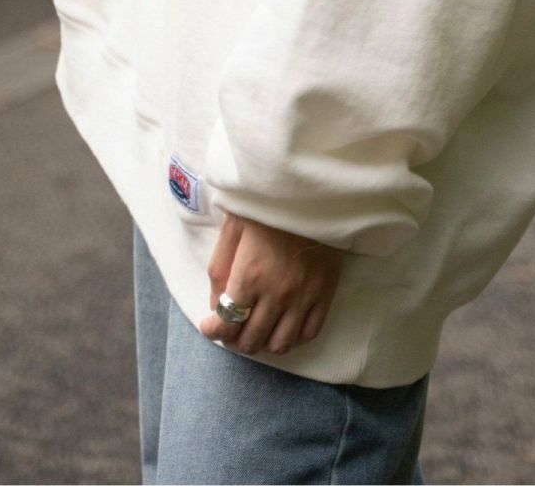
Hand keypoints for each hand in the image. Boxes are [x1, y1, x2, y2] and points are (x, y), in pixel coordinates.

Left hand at [199, 210, 345, 356]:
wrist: (311, 191)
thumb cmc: (266, 205)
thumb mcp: (232, 228)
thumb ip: (219, 269)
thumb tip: (216, 305)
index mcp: (250, 274)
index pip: (227, 323)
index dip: (213, 330)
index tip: (209, 326)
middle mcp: (277, 293)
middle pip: (251, 339)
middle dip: (234, 340)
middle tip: (230, 329)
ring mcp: (304, 296)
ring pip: (280, 344)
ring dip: (263, 343)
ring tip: (255, 330)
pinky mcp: (325, 293)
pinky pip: (310, 333)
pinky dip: (293, 338)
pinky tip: (282, 328)